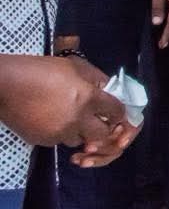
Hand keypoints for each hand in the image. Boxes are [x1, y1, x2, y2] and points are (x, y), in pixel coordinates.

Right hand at [0, 55, 133, 155]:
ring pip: (78, 140)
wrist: (6, 84)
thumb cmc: (41, 70)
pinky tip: (52, 120)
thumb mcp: (74, 67)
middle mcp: (77, 120)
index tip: (114, 110)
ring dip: (80, 132)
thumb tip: (107, 88)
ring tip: (71, 118)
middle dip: (102, 128)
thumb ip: (95, 79)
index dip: (118, 111)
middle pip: (101, 134)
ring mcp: (58, 133)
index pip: (116, 112)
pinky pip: (58, 141)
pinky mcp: (42, 141)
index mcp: (88, 98)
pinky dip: (60, 134)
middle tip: (95, 119)